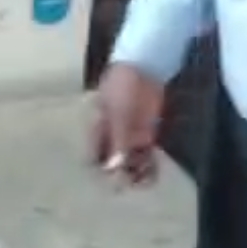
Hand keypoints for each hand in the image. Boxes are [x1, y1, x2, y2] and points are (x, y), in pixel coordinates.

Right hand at [91, 63, 164, 186]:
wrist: (145, 66)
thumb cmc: (124, 86)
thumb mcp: (119, 113)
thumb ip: (118, 141)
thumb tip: (114, 168)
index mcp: (97, 129)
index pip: (93, 158)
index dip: (101, 170)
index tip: (113, 178)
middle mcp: (111, 136)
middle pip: (111, 164)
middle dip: (120, 175)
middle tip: (131, 181)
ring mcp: (129, 135)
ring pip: (129, 163)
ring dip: (135, 173)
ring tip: (145, 179)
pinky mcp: (145, 133)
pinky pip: (144, 155)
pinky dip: (148, 166)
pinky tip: (154, 172)